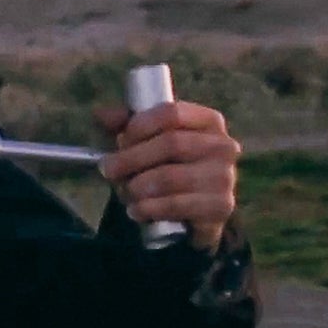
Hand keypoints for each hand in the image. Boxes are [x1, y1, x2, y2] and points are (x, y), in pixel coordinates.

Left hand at [96, 99, 241, 250]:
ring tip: (124, 193)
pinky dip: (150, 208)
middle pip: (172, 143)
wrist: (195, 215)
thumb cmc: (170, 169)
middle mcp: (223, 145)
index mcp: (209, 121)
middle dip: (132, 158)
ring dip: (138, 186)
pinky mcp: (221, 207)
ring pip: (171, 177)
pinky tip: (136, 211)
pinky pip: (178, 205)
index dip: (140, 125)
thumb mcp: (148, 143)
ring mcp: (225, 177)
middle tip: (108, 170)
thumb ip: (126, 126)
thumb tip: (101, 114)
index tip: (119, 140)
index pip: (172, 112)